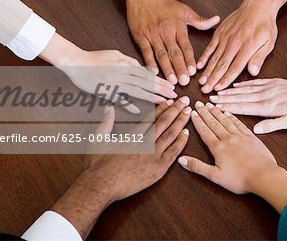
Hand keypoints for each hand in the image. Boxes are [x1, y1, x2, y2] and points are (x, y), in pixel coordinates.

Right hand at [40, 33, 176, 112]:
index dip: (160, 80)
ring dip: (151, 97)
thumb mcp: (115, 54)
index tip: (171, 86)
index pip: (147, 73)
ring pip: (136, 90)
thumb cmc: (96, 58)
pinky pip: (117, 99)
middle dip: (161, 89)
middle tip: (174, 95)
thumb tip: (145, 69)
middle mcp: (122, 73)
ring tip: (163, 101)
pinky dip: (127, 104)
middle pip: (145, 82)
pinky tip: (138, 110)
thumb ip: (130, 61)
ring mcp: (113, 83)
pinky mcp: (104, 91)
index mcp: (125, 64)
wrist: (75, 62)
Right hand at [52, 96, 191, 237]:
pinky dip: (181, 142)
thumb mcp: (98, 140)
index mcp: (133, 136)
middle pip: (164, 123)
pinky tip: (187, 133)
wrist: (101, 185)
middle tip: (185, 101)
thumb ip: (105, 123)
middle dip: (175, 110)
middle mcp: (145, 143)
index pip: (151, 118)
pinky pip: (173, 152)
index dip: (162, 109)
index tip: (170, 101)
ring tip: (188, 112)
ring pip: (171, 135)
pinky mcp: (158, 168)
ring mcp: (153, 155)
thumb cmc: (97, 166)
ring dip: (181, 122)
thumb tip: (108, 108)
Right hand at [119, 0, 219, 85]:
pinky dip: (149, 62)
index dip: (189, 60)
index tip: (193, 72)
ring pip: (161, 54)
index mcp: (178, 26)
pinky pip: (146, 51)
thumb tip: (217, 20)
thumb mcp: (184, 10)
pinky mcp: (140, 36)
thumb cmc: (164, 4)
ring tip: (172, 81)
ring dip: (166, 68)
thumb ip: (200, 20)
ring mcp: (152, 34)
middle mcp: (166, 31)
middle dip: (180, 68)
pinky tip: (154, 72)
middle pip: (174, 53)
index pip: (185, 46)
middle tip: (184, 82)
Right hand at [178, 101, 286, 212]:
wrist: (264, 176)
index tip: (192, 112)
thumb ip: (197, 166)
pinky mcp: (251, 137)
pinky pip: (239, 124)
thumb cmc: (240, 179)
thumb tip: (181, 159)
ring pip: (225, 121)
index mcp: (218, 147)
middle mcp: (228, 138)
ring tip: (210, 104)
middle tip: (198, 103)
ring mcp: (240, 136)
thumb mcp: (215, 176)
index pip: (204, 131)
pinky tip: (228, 113)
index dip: (197, 121)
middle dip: (205, 112)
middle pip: (213, 123)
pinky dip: (232, 117)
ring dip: (217, 112)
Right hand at [197, 0, 286, 92]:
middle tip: (205, 90)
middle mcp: (234, 44)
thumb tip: (253, 72)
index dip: (226, 80)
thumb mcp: (269, 42)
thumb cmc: (264, 25)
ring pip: (214, 58)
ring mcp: (225, 38)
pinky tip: (199, 66)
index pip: (234, 68)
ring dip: (207, 71)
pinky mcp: (219, 33)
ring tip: (201, 82)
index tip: (218, 89)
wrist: (257, 5)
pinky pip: (210, 47)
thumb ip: (259, 57)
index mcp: (247, 48)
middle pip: (221, 65)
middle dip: (212, 79)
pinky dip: (204, 56)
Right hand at [210, 78, 286, 133]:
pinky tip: (236, 85)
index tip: (214, 106)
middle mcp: (264, 96)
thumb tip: (255, 130)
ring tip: (217, 91)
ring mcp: (268, 88)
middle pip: (240, 97)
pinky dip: (243, 83)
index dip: (227, 107)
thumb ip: (272, 125)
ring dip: (230, 91)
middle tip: (209, 98)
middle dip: (223, 98)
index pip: (242, 107)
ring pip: (245, 89)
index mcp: (267, 107)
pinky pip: (254, 82)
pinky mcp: (273, 82)